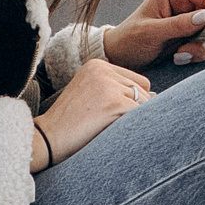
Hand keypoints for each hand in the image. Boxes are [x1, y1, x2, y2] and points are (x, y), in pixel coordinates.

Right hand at [34, 58, 154, 167]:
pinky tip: (116, 134)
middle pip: (144, 90)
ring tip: (112, 129)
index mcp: (97, 65)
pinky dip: (134, 128)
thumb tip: (156, 95)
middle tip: (114, 125)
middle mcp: (103, 69)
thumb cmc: (70, 123)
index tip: (115, 116)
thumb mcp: (91, 94)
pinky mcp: (113, 102)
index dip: (133, 102)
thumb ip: (118, 90)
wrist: (47, 139)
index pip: (137, 80)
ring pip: (145, 103)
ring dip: (135, 120)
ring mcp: (108, 85)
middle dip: (136, 111)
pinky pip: (140, 115)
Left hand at [100, 0, 204, 68]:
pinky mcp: (195, 29)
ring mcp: (193, 13)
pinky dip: (201, 52)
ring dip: (203, 48)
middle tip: (187, 53)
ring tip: (180, 56)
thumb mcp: (151, 33)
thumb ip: (179, 24)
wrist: (121, 54)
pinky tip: (181, 56)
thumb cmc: (130, 40)